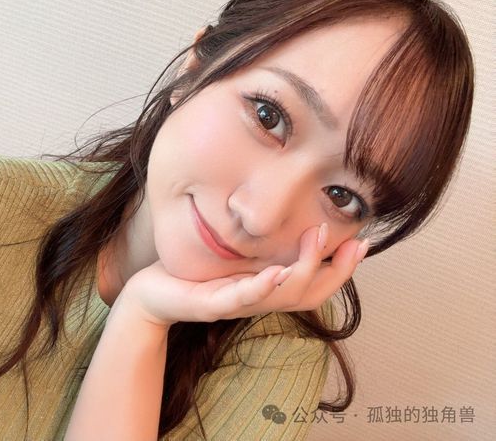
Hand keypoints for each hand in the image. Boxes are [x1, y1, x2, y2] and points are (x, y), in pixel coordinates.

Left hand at [118, 224, 369, 326]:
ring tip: (318, 238)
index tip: (364, 243)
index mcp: (266, 289)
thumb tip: (286, 210)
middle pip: (310, 295)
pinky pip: (241, 299)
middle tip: (352, 241)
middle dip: (337, 271)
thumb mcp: (233, 252)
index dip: (343, 269)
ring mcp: (237, 306)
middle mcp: (258, 301)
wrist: (151, 293)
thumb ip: (260, 240)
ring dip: (305, 269)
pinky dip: (261, 287)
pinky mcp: (211, 306)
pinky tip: (276, 272)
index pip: (316, 285)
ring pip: (283, 298)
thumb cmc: (194, 271)